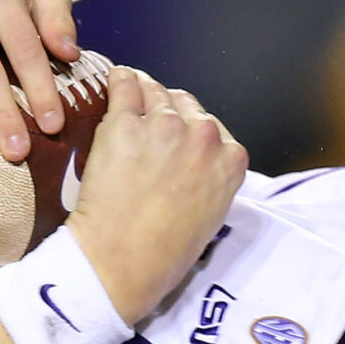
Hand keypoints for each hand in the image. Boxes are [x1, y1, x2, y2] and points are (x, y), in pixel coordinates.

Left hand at [64, 66, 247, 323]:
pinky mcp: (124, 123)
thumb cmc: (165, 253)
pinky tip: (114, 81)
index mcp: (231, 160)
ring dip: (144, 94)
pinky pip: (124, 85)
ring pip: (156, 91)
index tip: (177, 138)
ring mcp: (164, 125)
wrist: (123, 262)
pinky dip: (119, 81)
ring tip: (130, 99)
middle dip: (169, 112)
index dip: (191, 130)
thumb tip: (194, 166)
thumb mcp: (210, 214)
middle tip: (149, 127)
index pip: (213, 127)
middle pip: (186, 104)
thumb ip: (210, 178)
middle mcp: (204, 135)